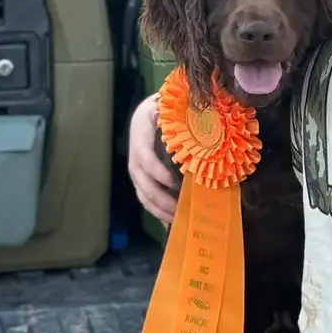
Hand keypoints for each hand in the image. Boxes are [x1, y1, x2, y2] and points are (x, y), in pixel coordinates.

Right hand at [126, 93, 179, 224]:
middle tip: (181, 209)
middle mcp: (135, 159)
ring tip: (178, 219)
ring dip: (160, 210)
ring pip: (144, 195)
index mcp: (140, 137)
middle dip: (162, 199)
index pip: (145, 158)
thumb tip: (196, 126)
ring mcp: (136, 172)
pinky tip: (170, 223)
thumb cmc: (161, 111)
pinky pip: (146, 200)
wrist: (146, 115)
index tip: (174, 182)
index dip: (158, 172)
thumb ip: (176, 117)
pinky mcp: (140, 181)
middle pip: (144, 183)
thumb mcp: (166, 108)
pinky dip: (157, 212)